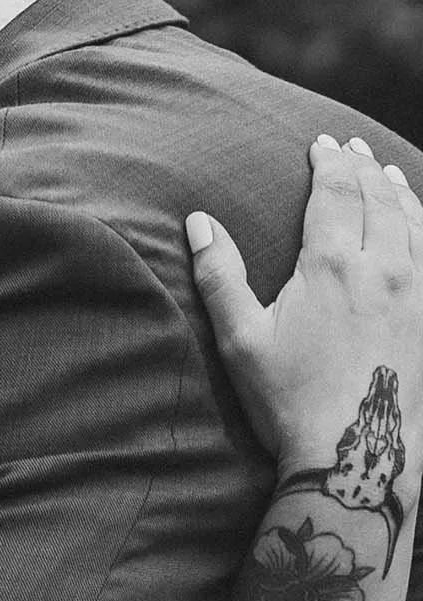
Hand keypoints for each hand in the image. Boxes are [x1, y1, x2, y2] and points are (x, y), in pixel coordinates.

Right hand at [186, 137, 422, 504]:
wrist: (354, 456)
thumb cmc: (289, 402)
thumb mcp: (241, 341)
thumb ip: (220, 276)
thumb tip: (198, 221)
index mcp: (331, 267)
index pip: (335, 192)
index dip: (328, 163)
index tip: (320, 145)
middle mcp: (383, 269)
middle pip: (378, 198)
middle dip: (362, 167)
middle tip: (350, 148)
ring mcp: (416, 292)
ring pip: (414, 220)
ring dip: (398, 189)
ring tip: (386, 172)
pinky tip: (417, 224)